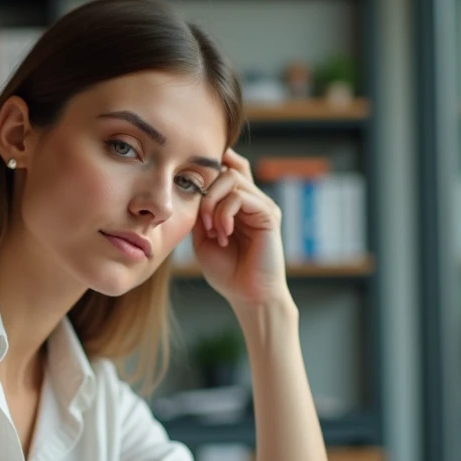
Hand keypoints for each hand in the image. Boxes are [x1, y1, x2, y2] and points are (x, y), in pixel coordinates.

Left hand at [193, 148, 289, 307]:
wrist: (247, 295)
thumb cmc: (227, 271)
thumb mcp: (203, 237)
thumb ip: (200, 212)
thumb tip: (192, 189)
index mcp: (239, 204)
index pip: (230, 167)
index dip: (214, 164)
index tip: (193, 181)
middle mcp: (253, 200)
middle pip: (227, 169)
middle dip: (206, 192)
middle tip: (203, 224)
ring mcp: (262, 205)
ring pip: (231, 178)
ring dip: (213, 205)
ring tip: (214, 233)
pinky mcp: (269, 214)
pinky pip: (240, 197)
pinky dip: (225, 214)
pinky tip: (224, 235)